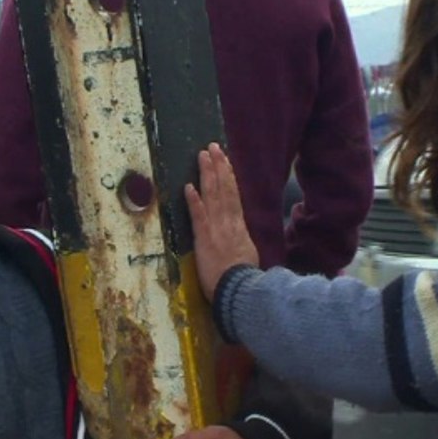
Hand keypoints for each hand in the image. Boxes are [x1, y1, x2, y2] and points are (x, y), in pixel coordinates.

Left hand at [185, 143, 259, 299]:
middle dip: (218, 166)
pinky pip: (198, 216)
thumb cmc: (245, 278)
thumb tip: (240, 237)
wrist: (241, 291)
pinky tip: (188, 186)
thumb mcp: (248, 255)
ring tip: (203, 155)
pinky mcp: (204, 239)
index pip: (233, 195)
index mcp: (239, 226)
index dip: (228, 176)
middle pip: (223, 189)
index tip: (225, 160)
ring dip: (207, 174)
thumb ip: (242, 242)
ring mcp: (216, 229)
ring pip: (212, 196)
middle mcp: (228, 222)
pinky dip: (194, 200)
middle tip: (212, 147)